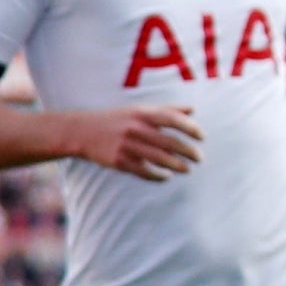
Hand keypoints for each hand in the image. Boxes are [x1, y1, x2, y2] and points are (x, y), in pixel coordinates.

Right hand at [74, 105, 202, 181]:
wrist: (83, 131)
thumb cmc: (116, 119)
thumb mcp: (139, 110)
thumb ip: (167, 109)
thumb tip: (193, 110)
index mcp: (142, 113)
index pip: (173, 119)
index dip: (190, 128)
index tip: (202, 137)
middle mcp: (135, 128)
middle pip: (169, 142)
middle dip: (187, 151)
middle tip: (199, 158)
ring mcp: (127, 146)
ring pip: (158, 158)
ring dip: (176, 166)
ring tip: (187, 169)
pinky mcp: (119, 161)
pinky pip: (143, 171)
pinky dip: (157, 176)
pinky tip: (166, 176)